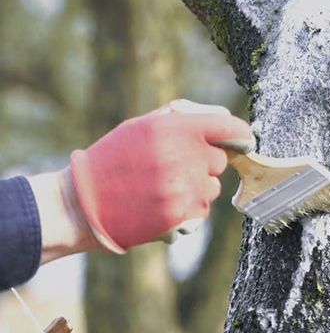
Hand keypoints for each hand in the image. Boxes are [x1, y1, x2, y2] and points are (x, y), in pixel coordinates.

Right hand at [69, 99, 253, 253]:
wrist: (82, 203)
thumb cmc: (114, 158)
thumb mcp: (143, 124)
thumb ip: (186, 116)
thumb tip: (224, 117)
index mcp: (176, 129)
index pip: (229, 127)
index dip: (241, 134)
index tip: (244, 140)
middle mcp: (185, 157)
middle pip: (221, 160)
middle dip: (205, 161)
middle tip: (175, 164)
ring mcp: (185, 189)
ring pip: (213, 187)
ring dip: (198, 186)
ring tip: (163, 186)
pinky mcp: (182, 216)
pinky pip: (202, 209)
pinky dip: (189, 207)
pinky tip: (161, 203)